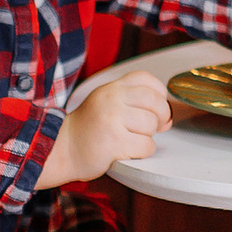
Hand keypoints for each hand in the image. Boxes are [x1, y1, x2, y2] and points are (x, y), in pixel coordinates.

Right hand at [42, 67, 171, 190]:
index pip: (146, 79)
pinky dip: (143, 151)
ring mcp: (113, 120)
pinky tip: (128, 150)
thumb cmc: (88, 129)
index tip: (156, 106)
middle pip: (155, 102)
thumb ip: (134, 102)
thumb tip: (168, 116)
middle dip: (161, 117)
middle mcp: (112, 99)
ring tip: (132, 138)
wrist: (62, 149)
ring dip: (148, 136)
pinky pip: (146, 146)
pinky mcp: (114, 142)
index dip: (159, 93)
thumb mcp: (106, 102)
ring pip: (152, 125)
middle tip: (152, 127)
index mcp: (111, 87)